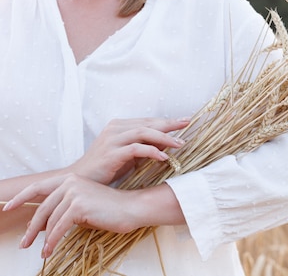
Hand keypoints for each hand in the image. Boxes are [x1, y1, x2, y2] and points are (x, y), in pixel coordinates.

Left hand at [4, 173, 146, 257]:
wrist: (132, 208)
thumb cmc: (110, 210)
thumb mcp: (83, 206)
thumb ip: (63, 210)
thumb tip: (41, 225)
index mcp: (70, 179)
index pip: (39, 187)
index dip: (21, 197)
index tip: (8, 208)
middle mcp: (70, 182)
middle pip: (42, 208)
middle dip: (31, 229)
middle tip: (24, 243)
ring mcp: (74, 192)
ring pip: (50, 221)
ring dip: (44, 240)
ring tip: (42, 252)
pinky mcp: (79, 206)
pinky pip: (59, 228)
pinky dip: (52, 242)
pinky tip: (50, 250)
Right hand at [67, 117, 188, 183]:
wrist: (79, 182)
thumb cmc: (105, 169)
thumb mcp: (128, 155)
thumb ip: (144, 147)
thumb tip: (166, 143)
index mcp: (119, 126)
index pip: (148, 121)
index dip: (166, 121)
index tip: (184, 121)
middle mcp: (115, 129)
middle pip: (148, 123)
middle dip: (170, 123)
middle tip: (187, 123)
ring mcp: (112, 140)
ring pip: (143, 132)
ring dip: (164, 137)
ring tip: (180, 143)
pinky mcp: (111, 154)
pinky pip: (136, 149)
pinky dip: (152, 151)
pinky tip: (164, 157)